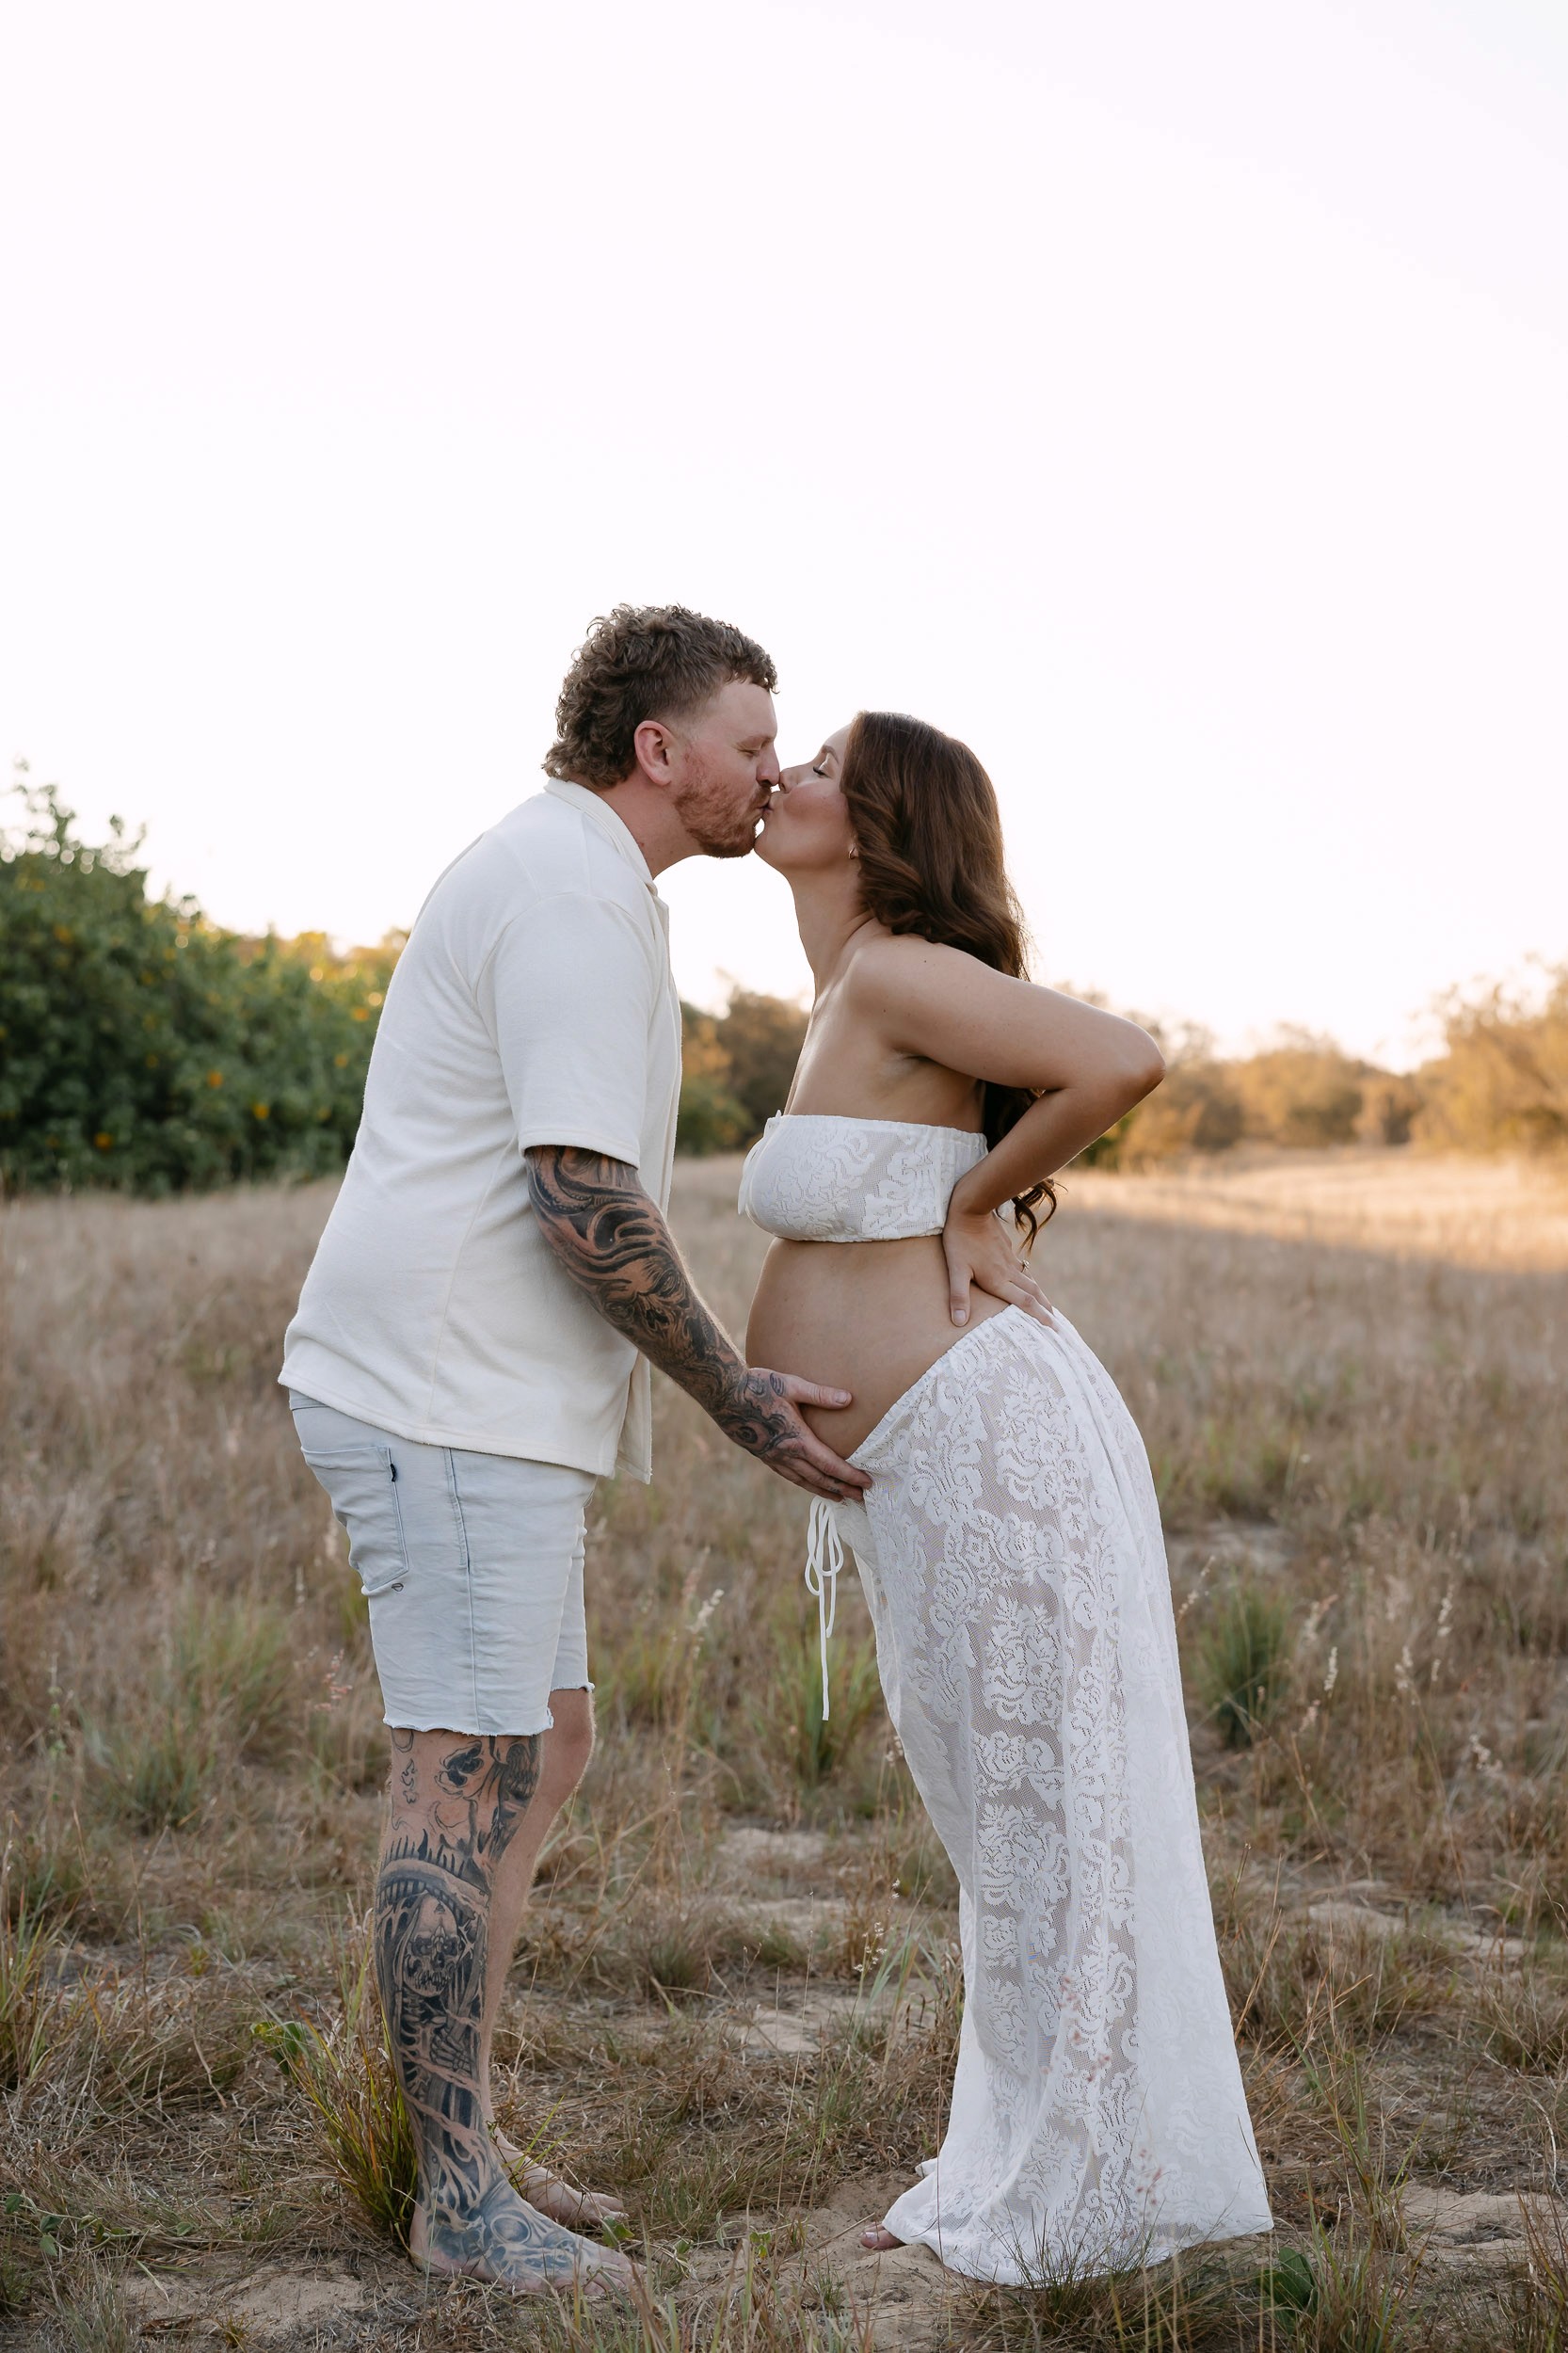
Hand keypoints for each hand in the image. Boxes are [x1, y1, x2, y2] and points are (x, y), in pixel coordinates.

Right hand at [717, 1368, 871, 1499]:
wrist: (722, 1394)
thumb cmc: (758, 1386)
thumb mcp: (791, 1385)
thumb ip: (821, 1395)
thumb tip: (848, 1399)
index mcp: (797, 1440)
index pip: (830, 1465)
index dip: (850, 1476)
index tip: (867, 1483)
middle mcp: (785, 1455)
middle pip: (819, 1479)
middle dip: (842, 1489)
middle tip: (861, 1498)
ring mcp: (772, 1458)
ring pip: (803, 1481)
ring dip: (823, 1491)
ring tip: (840, 1498)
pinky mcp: (762, 1455)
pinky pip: (788, 1476)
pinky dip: (804, 1483)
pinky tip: (808, 1483)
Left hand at [941, 1201, 1053, 1327]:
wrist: (972, 1209)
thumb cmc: (960, 1240)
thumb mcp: (956, 1270)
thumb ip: (959, 1296)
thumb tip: (958, 1322)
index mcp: (998, 1280)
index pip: (1025, 1303)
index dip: (1040, 1317)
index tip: (1054, 1328)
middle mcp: (1008, 1272)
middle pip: (1033, 1294)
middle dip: (1046, 1310)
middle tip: (1057, 1324)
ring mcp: (1009, 1259)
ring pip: (1029, 1281)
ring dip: (1040, 1296)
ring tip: (1047, 1306)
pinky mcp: (1007, 1249)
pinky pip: (1022, 1269)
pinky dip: (1029, 1280)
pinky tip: (1026, 1281)